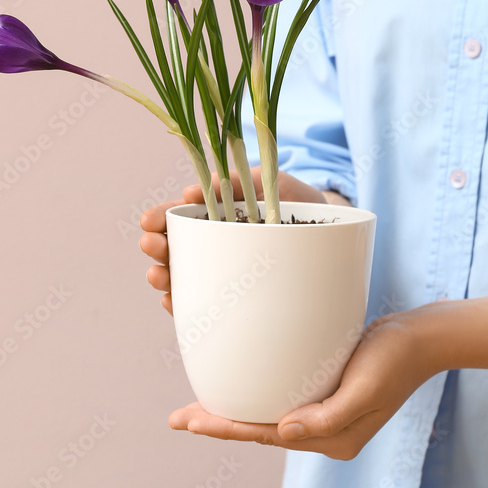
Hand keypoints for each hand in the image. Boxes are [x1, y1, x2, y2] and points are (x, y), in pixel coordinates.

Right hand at [139, 166, 326, 314]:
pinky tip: (173, 302)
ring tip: (158, 276)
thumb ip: (242, 181)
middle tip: (151, 245)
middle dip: (158, 247)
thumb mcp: (274, 183)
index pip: (182, 216)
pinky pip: (204, 305)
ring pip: (184, 278)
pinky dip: (184, 305)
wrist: (337, 240)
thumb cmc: (303, 206)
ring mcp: (224, 273)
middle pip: (176, 248)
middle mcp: (217, 246)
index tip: (149, 220)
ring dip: (165, 277)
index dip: (162, 217)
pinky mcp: (236, 301)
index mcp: (220, 215)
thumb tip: (203, 189)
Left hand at [168, 311, 441, 459]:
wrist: (424, 337)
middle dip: (219, 423)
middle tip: (176, 418)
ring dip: (233, 410)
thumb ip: (327, 417)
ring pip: (267, 414)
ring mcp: (325, 412)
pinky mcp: (326, 390)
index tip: (188, 422)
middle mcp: (324, 431)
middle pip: (260, 429)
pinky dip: (255, 393)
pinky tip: (239, 383)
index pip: (266, 435)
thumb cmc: (396, 359)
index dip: (225, 428)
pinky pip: (281, 396)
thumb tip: (283, 431)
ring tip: (196, 407)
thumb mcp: (365, 387)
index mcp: (331, 439)